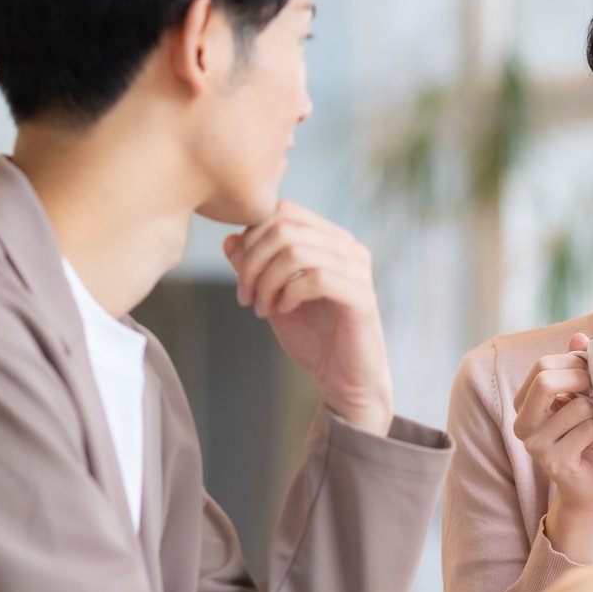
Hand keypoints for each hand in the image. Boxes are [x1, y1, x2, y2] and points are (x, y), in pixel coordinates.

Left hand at [223, 202, 392, 434]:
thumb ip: (255, 267)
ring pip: (297, 252)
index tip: (241, 275)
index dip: (252, 236)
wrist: (345, 380)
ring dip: (267, 281)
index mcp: (331, 240)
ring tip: (260, 308)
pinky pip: (316, 279)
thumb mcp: (273, 297)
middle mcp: (349, 247)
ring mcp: (358, 270)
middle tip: (244, 296)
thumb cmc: (314, 337)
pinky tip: (282, 312)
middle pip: (285, 228)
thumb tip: (230, 239)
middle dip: (253, 262)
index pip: (284, 211)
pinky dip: (289, 294)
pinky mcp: (362, 297)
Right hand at [513, 334, 592, 555]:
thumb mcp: (582, 399)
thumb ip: (577, 368)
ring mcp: (535, 445)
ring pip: (577, 406)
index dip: (574, 362)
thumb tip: (579, 336)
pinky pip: (588, 430)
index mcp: (523, 405)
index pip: (542, 366)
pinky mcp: (554, 462)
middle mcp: (521, 424)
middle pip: (546, 381)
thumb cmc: (587, 439)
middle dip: (582, 379)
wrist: (589, 488)